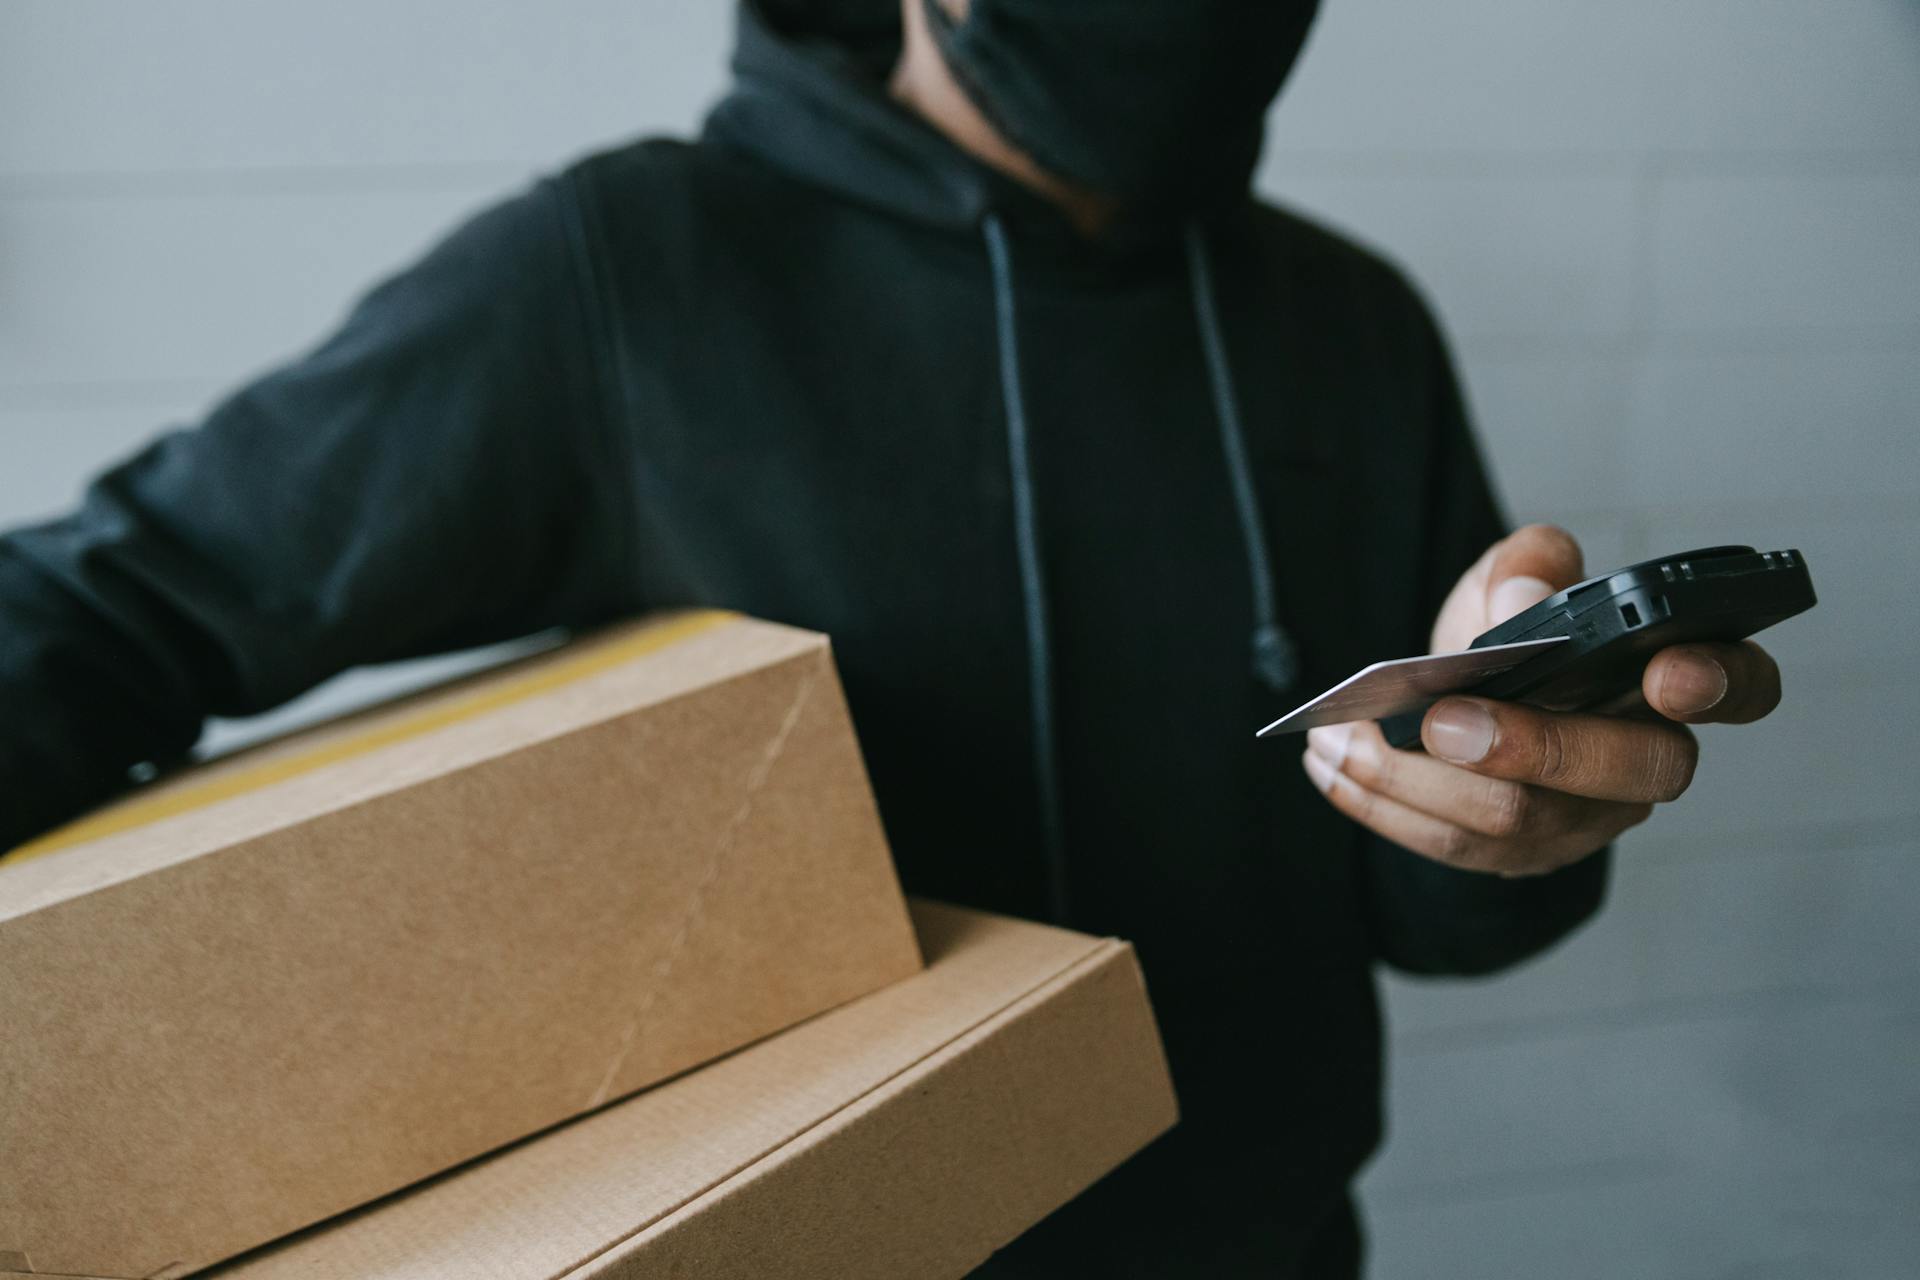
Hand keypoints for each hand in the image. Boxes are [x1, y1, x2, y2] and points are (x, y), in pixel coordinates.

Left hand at [1301, 525, 1782, 875]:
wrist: (1468, 705)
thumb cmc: (1513, 641)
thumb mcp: (1515, 580)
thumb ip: (1527, 565)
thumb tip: (1521, 592)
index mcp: (1671, 681)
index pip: (1738, 687)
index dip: (1717, 683)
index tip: (1668, 670)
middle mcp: (1645, 759)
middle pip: (1624, 770)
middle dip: (1533, 746)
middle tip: (1446, 719)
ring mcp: (1587, 819)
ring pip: (1521, 820)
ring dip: (1420, 781)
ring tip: (1344, 740)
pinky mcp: (1521, 856)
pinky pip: (1454, 848)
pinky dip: (1382, 804)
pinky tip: (1330, 764)